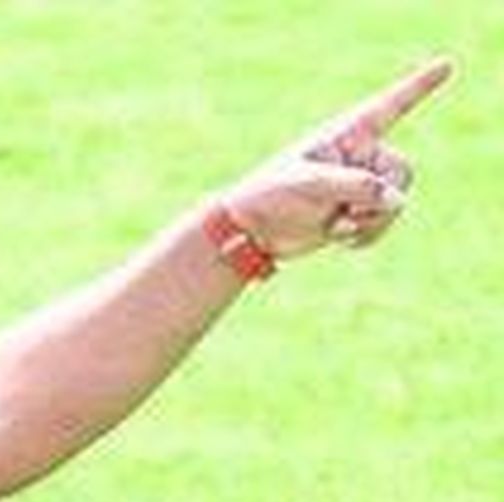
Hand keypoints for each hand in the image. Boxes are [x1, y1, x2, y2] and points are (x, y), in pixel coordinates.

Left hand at [222, 58, 452, 260]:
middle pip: (401, 171)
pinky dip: (368, 234)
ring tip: (339, 227)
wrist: (251, 232)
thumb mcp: (309, 184)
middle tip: (347, 214)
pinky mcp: (356, 210)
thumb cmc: (270, 195)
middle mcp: (359, 154)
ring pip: (396, 201)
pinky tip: (341, 238)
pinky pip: (384, 222)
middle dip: (380, 198)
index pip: (391, 105)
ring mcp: (360, 183)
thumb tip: (395, 199)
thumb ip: (354, 186)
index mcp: (347, 133)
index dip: (421, 86)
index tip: (446, 67)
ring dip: (373, 221)